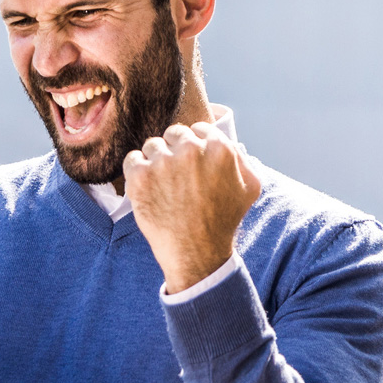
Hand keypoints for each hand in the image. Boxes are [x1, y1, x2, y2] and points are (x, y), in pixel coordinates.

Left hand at [123, 122, 261, 293]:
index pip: (198, 129)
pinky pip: (132, 159)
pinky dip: (136, 172)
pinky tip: (147, 189)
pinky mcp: (140, 176)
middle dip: (174, 151)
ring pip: (152, 145)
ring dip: (155, 161)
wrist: (196, 253)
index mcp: (220, 148)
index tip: (191, 163)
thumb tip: (230, 142)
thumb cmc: (223, 221)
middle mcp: (191, 149)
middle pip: (174, 134)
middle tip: (176, 177)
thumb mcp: (250, 188)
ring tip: (163, 186)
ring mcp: (164, 162)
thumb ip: (242, 159)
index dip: (194, 145)